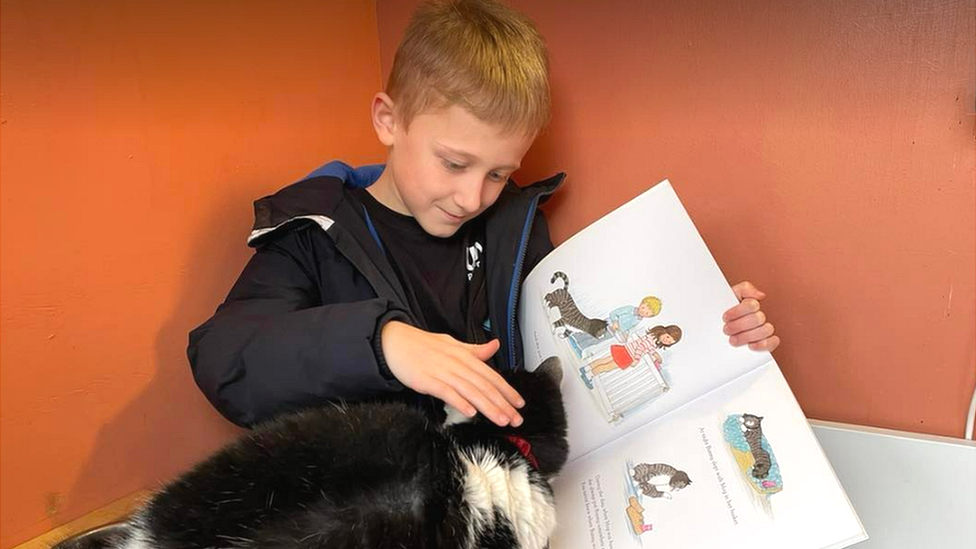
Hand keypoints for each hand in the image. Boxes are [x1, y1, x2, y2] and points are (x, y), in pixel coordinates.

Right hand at [380, 321, 523, 426]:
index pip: (491, 375)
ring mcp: (443, 372)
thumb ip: (475, 350)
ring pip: (471, 391)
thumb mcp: (453, 344)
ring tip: (500, 419)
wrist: (395, 341)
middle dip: (502, 403)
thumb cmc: (423, 345)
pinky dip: (460, 402)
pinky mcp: (428, 380)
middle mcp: (457, 363)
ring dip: (488, 406)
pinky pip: (447, 392)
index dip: (507, 390)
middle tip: (515, 418)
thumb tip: (494, 346)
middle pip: (485, 385)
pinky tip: (470, 412)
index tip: (519, 403)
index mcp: (465, 355)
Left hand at [722, 281, 779, 351]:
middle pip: (758, 318)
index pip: (752, 305)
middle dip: (740, 325)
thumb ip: (744, 289)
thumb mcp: (729, 296)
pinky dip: (763, 344)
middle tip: (726, 329)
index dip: (738, 311)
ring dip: (748, 336)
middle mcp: (759, 317)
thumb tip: (761, 295)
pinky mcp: (766, 343)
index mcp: (751, 305)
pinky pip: (774, 342)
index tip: (725, 317)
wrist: (712, 326)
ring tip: (733, 339)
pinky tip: (750, 346)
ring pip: (766, 329)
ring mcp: (763, 330)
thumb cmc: (722, 312)